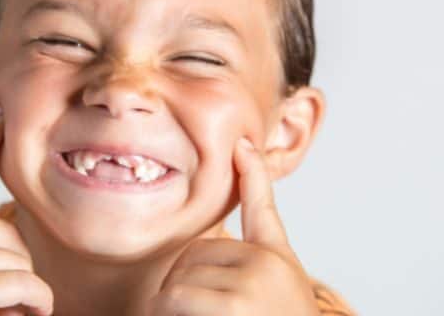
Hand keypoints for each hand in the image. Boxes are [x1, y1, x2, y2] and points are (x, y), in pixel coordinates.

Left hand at [149, 138, 319, 315]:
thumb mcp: (267, 299)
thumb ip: (242, 272)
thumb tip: (197, 260)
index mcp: (279, 262)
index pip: (263, 208)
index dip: (252, 173)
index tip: (242, 145)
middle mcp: (270, 263)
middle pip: (196, 251)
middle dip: (183, 285)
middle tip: (199, 314)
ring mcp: (255, 278)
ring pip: (179, 277)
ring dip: (172, 306)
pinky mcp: (235, 303)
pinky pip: (173, 296)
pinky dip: (164, 315)